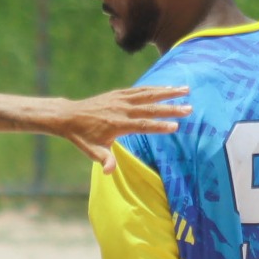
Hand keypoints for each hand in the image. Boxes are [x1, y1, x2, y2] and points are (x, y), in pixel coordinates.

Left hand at [57, 85, 188, 170]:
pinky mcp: (118, 93)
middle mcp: (121, 109)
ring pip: (148, 94)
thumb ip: (104, 159)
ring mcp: (120, 99)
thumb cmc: (82, 137)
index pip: (142, 125)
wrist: (69, 116)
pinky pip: (140, 90)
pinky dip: (154, 88)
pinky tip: (167, 87)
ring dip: (167, 92)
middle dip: (170, 108)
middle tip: (189, 108)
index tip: (175, 126)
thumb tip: (109, 172)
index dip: (159, 126)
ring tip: (185, 89)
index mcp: (117, 125)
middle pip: (150, 108)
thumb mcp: (91, 151)